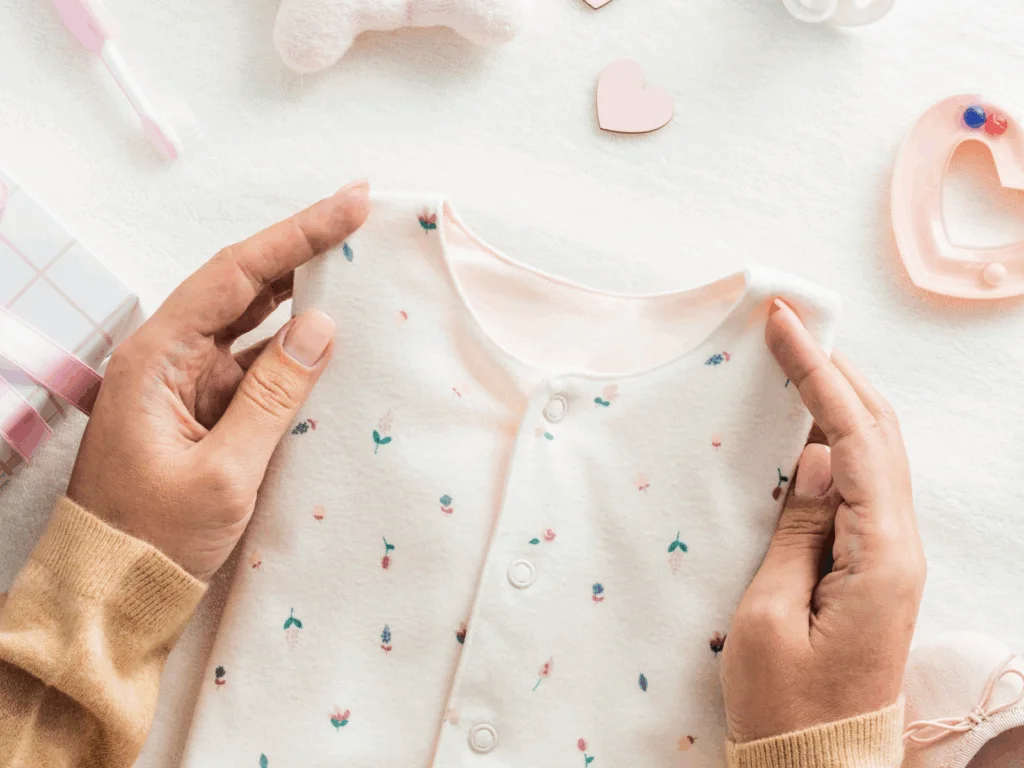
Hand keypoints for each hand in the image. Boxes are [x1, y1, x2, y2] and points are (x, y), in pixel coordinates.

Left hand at [66, 181, 370, 580]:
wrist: (110, 595)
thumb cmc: (153, 538)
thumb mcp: (224, 472)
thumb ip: (275, 394)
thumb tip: (322, 326)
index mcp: (156, 358)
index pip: (236, 275)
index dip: (297, 235)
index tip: (350, 205)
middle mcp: (167, 358)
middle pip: (242, 286)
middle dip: (302, 251)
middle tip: (360, 222)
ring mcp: (185, 384)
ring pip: (251, 324)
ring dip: (300, 297)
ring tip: (355, 271)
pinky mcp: (202, 412)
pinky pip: (254, 368)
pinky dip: (293, 353)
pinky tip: (331, 345)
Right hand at [721, 299, 925, 742]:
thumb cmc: (786, 705)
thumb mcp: (769, 615)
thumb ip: (797, 528)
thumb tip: (815, 456)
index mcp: (880, 555)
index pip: (854, 436)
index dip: (818, 372)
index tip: (784, 324)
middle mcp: (900, 546)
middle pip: (879, 432)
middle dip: (836, 370)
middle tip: (789, 326)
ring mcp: (891, 556)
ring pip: (875, 453)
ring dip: (838, 399)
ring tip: (792, 360)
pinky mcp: (873, 567)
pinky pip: (860, 486)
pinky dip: (834, 441)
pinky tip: (802, 426)